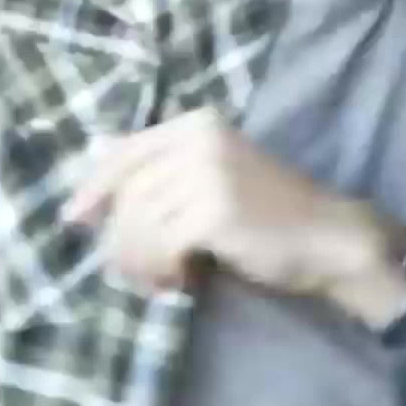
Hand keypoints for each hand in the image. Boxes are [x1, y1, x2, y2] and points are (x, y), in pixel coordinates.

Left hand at [71, 108, 405, 324]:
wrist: (330, 237)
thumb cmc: (271, 213)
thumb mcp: (211, 176)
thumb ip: (161, 167)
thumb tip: (93, 157)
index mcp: (196, 125)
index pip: (124, 152)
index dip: (93, 187)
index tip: (75, 219)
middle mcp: (200, 140)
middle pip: (126, 194)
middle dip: (120, 239)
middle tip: (136, 271)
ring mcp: (208, 174)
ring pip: (138, 223)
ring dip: (139, 261)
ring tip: (161, 279)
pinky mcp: (215, 212)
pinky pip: (160, 246)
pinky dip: (161, 270)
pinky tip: (181, 280)